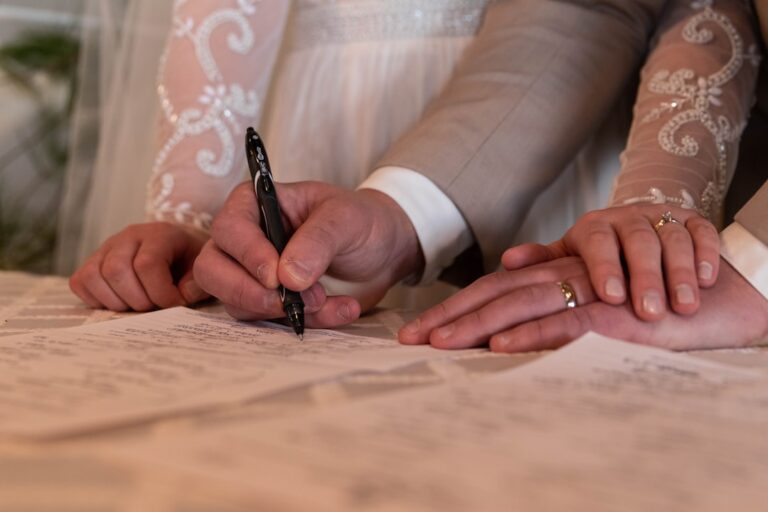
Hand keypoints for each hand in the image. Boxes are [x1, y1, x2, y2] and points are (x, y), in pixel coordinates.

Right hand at [69, 222, 209, 310]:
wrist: (177, 250)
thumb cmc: (189, 262)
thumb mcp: (201, 269)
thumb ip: (197, 283)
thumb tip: (181, 296)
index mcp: (159, 234)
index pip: (147, 264)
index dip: (161, 293)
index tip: (176, 304)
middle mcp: (128, 236)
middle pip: (116, 270)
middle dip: (138, 300)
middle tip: (155, 306)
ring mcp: (106, 248)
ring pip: (94, 276)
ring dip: (117, 302)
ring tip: (138, 305)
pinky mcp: (91, 262)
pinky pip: (80, 282)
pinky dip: (96, 299)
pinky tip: (120, 302)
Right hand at [193, 181, 423, 327]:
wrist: (384, 250)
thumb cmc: (360, 220)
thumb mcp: (345, 219)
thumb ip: (317, 241)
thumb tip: (288, 277)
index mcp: (254, 204)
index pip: (229, 229)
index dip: (247, 255)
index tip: (277, 277)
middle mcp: (245, 240)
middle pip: (212, 270)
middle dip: (247, 292)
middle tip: (286, 303)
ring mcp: (253, 274)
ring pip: (236, 303)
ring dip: (281, 311)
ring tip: (327, 301)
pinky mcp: (270, 303)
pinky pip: (270, 322)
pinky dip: (306, 323)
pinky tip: (341, 309)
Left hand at [399, 257, 767, 351]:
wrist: (715, 289)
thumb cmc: (646, 291)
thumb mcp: (591, 287)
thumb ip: (550, 278)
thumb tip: (507, 268)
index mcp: (553, 270)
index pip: (491, 289)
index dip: (452, 308)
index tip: (414, 332)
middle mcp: (564, 273)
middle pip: (495, 294)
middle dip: (450, 317)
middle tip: (409, 340)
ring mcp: (588, 290)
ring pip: (523, 304)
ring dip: (480, 325)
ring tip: (442, 345)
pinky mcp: (616, 312)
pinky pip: (567, 322)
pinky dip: (533, 334)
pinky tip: (503, 347)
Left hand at [503, 205, 719, 319]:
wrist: (648, 234)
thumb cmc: (603, 260)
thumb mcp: (572, 260)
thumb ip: (545, 263)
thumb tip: (508, 261)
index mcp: (592, 230)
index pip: (595, 244)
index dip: (603, 268)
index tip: (606, 299)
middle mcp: (625, 220)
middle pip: (633, 242)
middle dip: (640, 277)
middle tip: (646, 311)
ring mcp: (660, 220)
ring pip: (670, 239)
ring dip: (676, 273)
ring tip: (680, 307)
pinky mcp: (693, 223)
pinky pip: (702, 233)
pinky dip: (705, 255)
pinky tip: (708, 279)